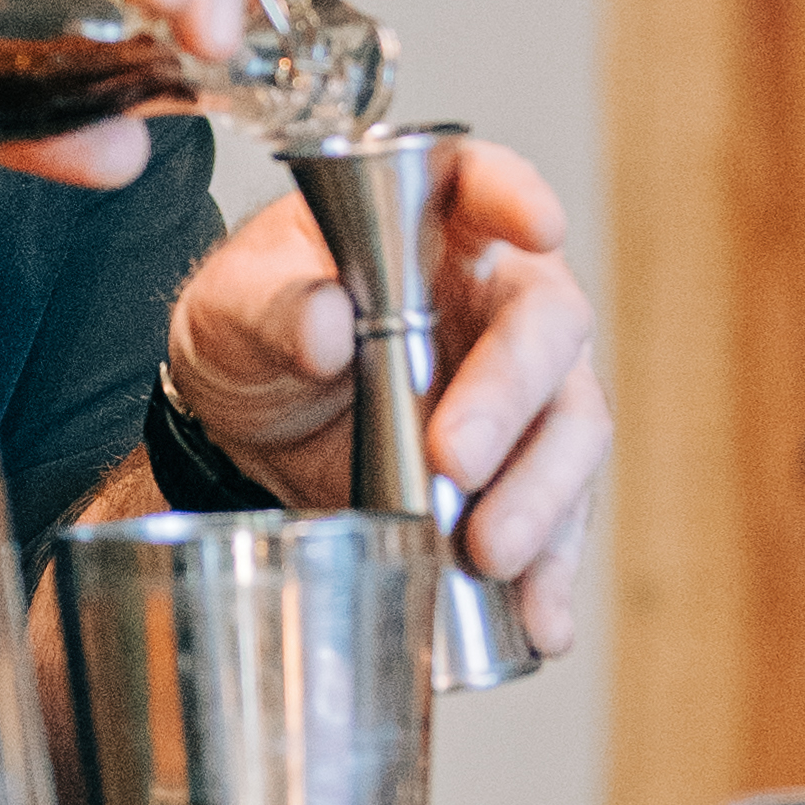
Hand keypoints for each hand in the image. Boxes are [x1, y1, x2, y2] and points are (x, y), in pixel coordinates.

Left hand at [164, 139, 608, 652]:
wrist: (249, 427)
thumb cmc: (256, 331)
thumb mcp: (233, 308)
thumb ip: (273, 307)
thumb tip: (327, 327)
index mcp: (434, 221)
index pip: (488, 183)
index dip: (519, 198)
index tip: (537, 224)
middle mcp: (501, 296)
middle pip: (547, 328)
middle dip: (510, 399)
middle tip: (452, 461)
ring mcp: (524, 388)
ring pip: (571, 429)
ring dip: (541, 498)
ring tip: (488, 552)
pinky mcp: (523, 473)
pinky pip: (560, 521)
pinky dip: (552, 575)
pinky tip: (540, 621)